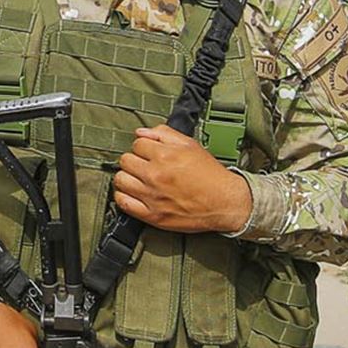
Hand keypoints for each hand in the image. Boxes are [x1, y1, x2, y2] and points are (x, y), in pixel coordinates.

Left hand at [113, 125, 252, 233]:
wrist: (226, 202)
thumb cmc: (211, 176)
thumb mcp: (191, 145)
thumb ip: (164, 134)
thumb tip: (141, 132)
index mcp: (165, 156)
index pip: (136, 144)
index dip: (143, 147)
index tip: (149, 153)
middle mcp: (155, 175)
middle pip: (125, 161)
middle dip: (134, 160)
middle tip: (144, 165)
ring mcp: (152, 196)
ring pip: (120, 180)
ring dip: (127, 177)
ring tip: (138, 179)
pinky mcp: (151, 215)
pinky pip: (123, 202)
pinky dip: (123, 196)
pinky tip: (133, 193)